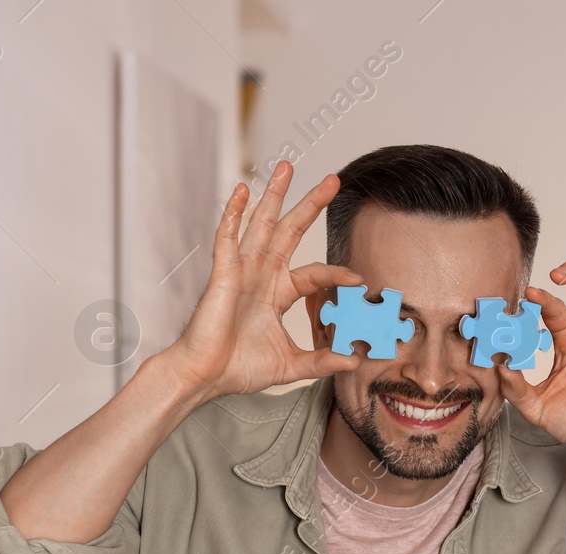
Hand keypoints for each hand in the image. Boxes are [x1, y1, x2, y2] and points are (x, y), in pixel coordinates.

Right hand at [153, 161, 364, 403]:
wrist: (206, 376)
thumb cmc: (239, 368)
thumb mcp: (292, 365)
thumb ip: (323, 361)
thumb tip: (354, 361)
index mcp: (278, 292)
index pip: (315, 273)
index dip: (337, 274)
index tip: (359, 280)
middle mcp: (262, 275)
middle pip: (290, 231)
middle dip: (310, 204)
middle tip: (332, 179)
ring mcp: (241, 270)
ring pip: (260, 224)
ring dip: (273, 195)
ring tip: (285, 166)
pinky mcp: (222, 273)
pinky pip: (227, 237)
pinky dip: (233, 213)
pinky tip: (242, 191)